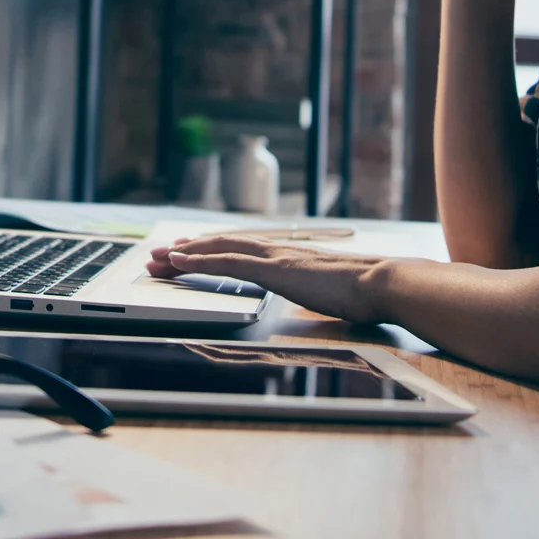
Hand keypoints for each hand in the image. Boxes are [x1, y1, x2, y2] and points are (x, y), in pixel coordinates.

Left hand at [148, 235, 398, 324]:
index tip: (189, 251)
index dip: (211, 249)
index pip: (241, 248)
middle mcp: (277, 250)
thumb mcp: (330, 291)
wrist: (381, 283)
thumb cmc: (364, 291)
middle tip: (159, 253)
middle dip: (188, 248)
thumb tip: (313, 294)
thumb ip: (313, 289)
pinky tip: (179, 262)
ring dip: (184, 253)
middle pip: (222, 244)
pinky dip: (199, 260)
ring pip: (218, 249)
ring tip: (157, 258)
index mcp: (289, 256)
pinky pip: (227, 262)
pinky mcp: (273, 269)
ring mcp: (274, 257)